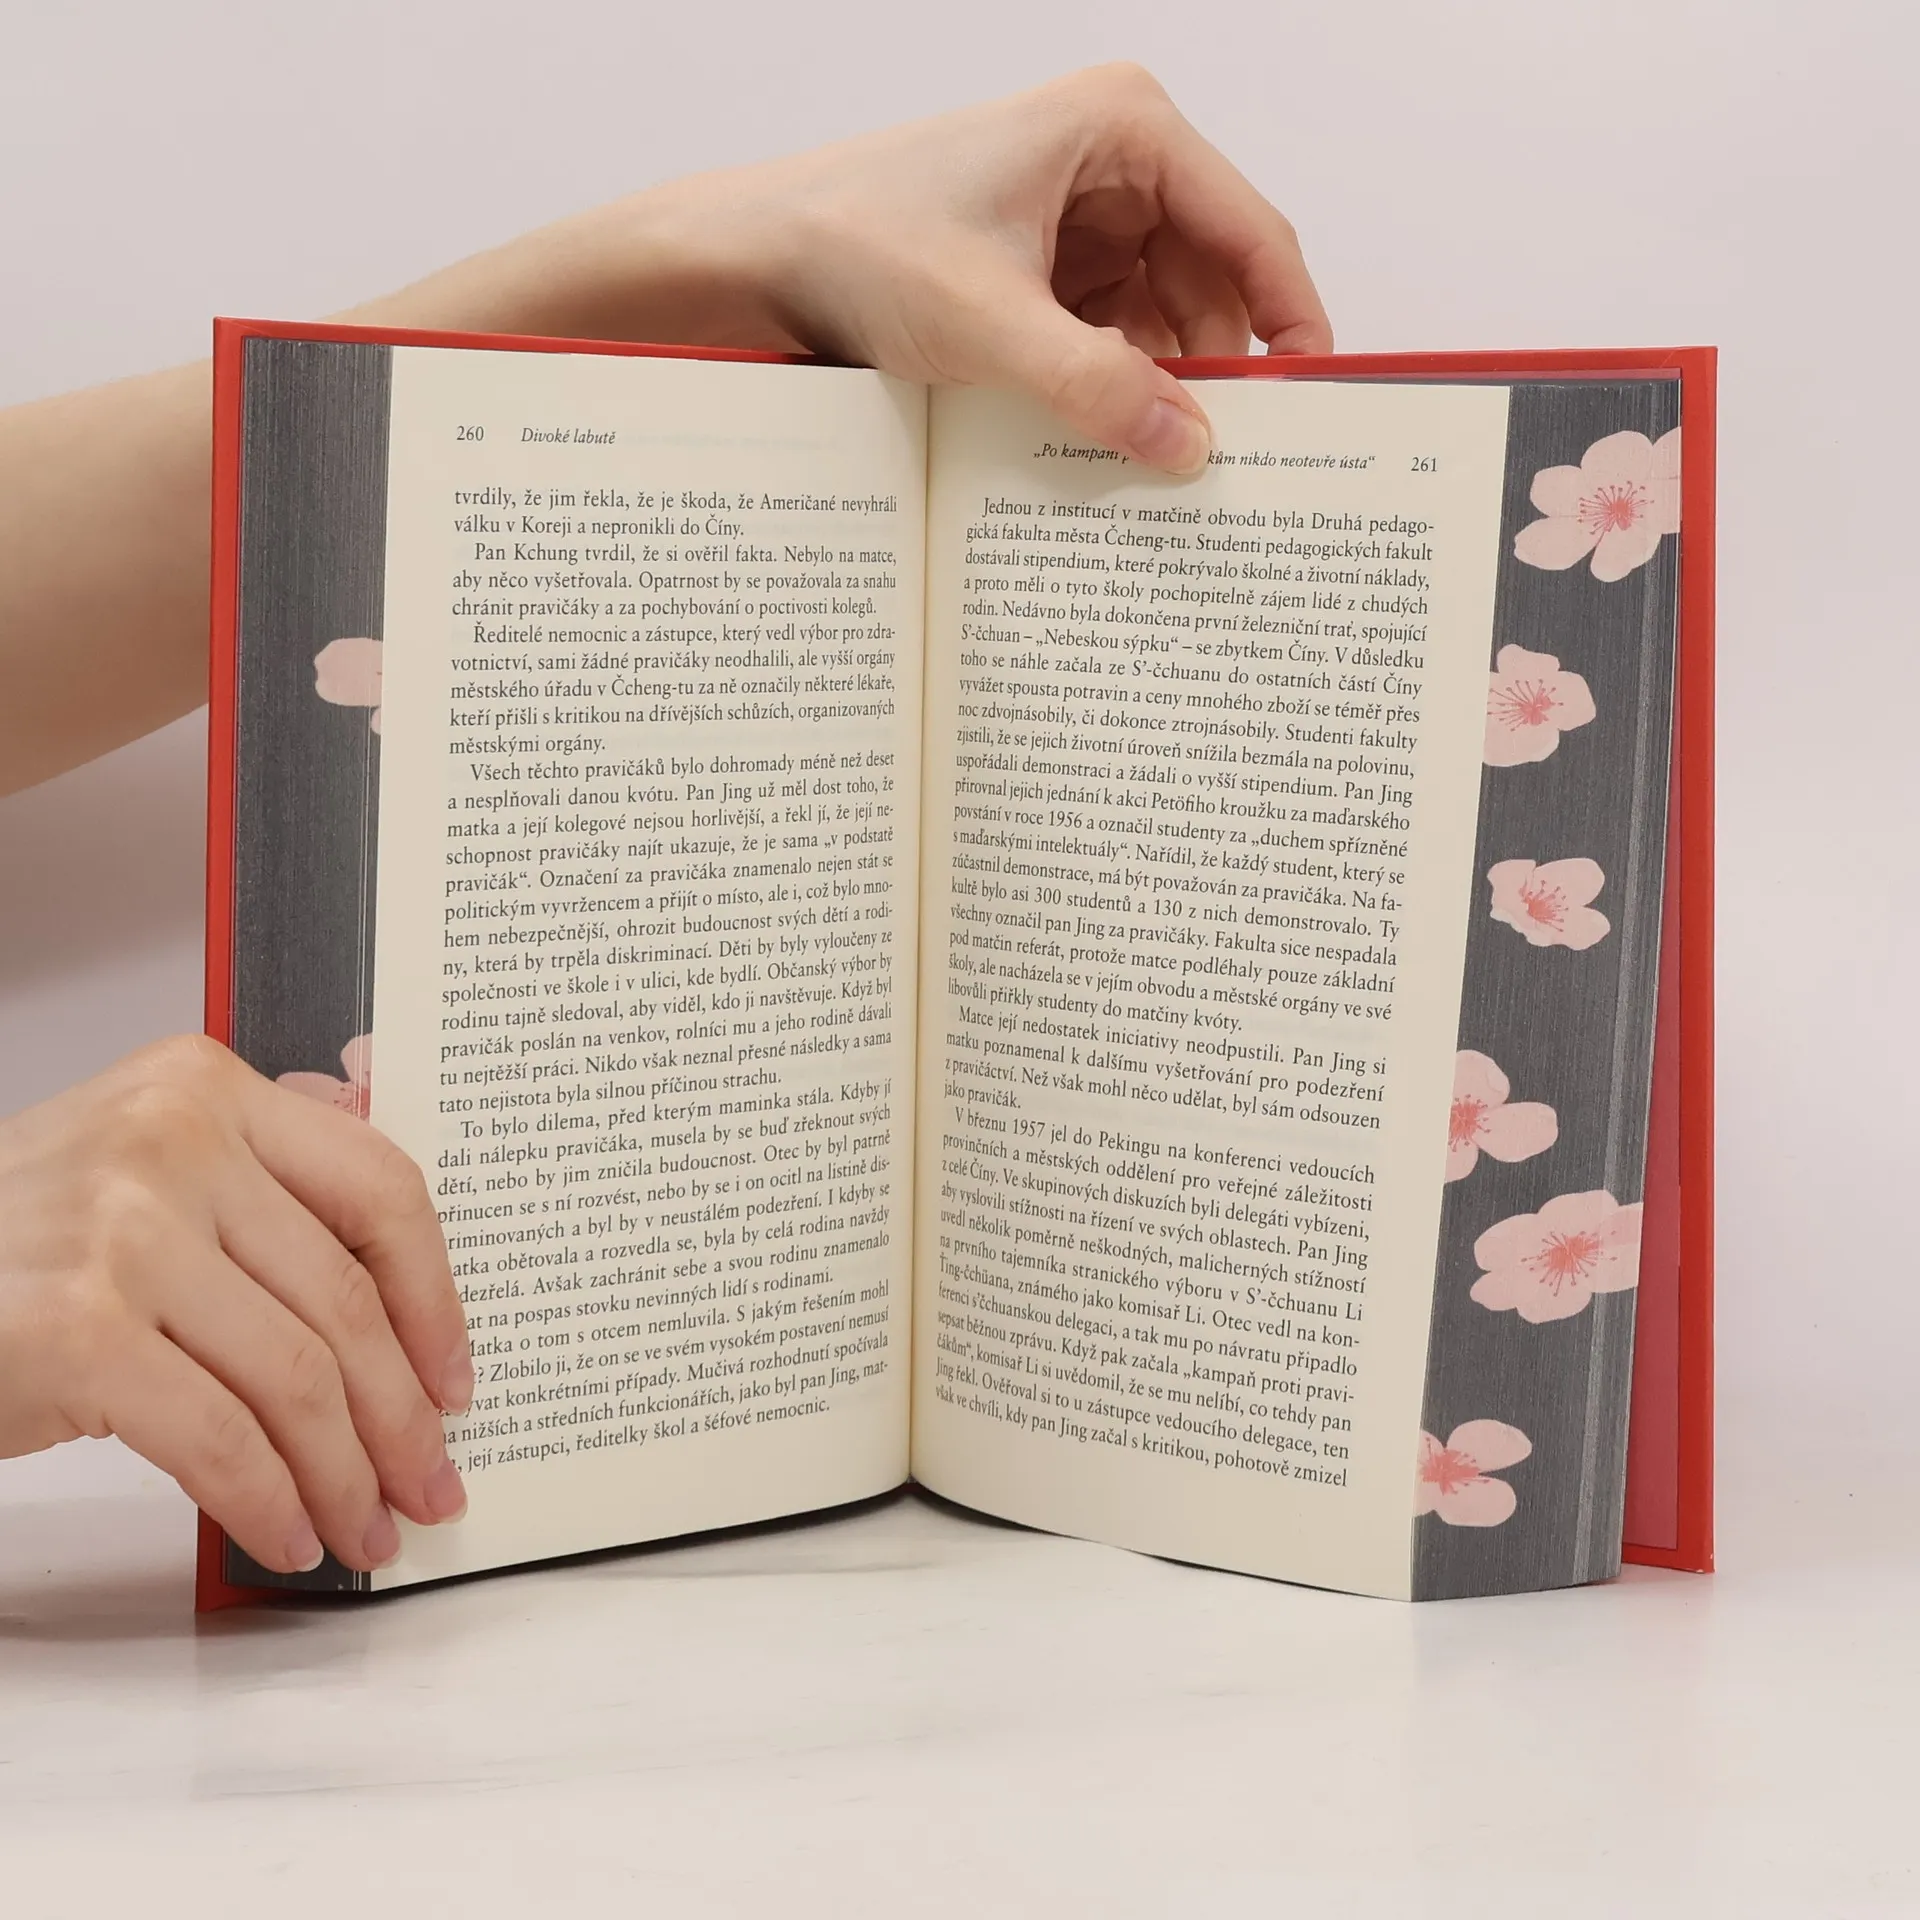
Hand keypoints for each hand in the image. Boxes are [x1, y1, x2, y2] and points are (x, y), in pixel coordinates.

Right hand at [0, 1037, 471, 1573]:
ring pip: (296, 1376)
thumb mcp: (135, 1163)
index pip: (378, 1183)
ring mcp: (125, 1234)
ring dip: (346, 1474)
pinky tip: (289, 1535)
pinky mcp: (79, 1331)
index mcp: (204, 1086)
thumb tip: (396, 1210)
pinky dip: (268, 1501)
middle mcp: (173, 1141)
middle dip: (403, 1414)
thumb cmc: (10, 1238)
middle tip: (432, 1481)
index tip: (455, 1375)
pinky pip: (220, 1437)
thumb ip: (260, 1166)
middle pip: (345, 1296)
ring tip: (368, 1526)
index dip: (437, 1296)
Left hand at [356, 64, 1331, 475]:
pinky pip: (1115, 330)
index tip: (1313, 405)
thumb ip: (1097, 390)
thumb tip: (1192, 447)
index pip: (1251, 230)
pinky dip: (1118, 383)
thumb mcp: (990, 326)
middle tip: (1238, 462)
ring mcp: (1082, 212)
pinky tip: (1114, 441)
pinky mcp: (1047, 263)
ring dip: (1165, 383)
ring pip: (1167, 312)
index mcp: (1124, 129)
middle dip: (1221, 366)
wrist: (754, 255)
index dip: (1290, 322)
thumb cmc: (858, 243)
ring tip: (1170, 465)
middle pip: (1215, 276)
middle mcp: (1116, 158)